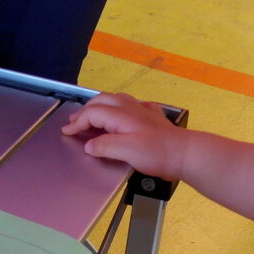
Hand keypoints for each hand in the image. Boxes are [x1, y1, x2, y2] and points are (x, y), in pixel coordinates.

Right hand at [61, 92, 187, 179]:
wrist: (185, 153)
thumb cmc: (158, 153)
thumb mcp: (126, 151)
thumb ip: (104, 146)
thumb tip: (89, 145)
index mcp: (121, 115)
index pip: (92, 113)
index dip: (77, 122)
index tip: (67, 132)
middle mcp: (131, 108)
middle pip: (102, 101)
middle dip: (85, 110)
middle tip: (75, 121)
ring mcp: (143, 111)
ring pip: (116, 100)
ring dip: (100, 106)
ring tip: (92, 115)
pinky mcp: (153, 118)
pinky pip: (132, 106)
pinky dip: (121, 108)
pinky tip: (124, 113)